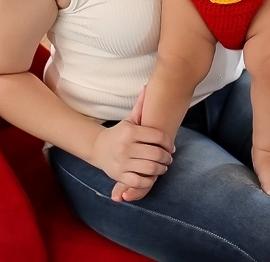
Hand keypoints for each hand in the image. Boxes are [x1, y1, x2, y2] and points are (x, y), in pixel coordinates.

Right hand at [91, 87, 173, 201]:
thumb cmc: (119, 134)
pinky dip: (149, 181)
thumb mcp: (129, 120)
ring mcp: (122, 162)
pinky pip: (140, 182)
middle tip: (168, 158)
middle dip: (167, 158)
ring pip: (150, 168)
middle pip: (156, 154)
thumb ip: (140, 107)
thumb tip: (147, 87)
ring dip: (161, 169)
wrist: (98, 148)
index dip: (169, 143)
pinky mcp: (119, 175)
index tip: (171, 147)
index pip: (158, 137)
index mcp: (130, 131)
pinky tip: (151, 176)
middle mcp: (126, 146)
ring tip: (162, 167)